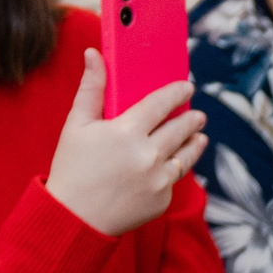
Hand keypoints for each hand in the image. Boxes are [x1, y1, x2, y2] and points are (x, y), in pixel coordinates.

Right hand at [44, 51, 206, 237]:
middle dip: (192, 120)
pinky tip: (175, 164)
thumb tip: (94, 54)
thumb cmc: (72, 168)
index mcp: (127, 131)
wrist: (74, 218)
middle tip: (199, 115)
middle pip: (180, 129)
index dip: (177, 93)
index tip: (187, 87)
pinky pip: (174, 180)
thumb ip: (91, 88)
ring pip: (186, 156)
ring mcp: (159, 180)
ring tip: (200, 136)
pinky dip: (175, 170)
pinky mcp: (162, 200)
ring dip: (195, 143)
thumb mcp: (76, 125)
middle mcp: (149, 154)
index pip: (161, 103)